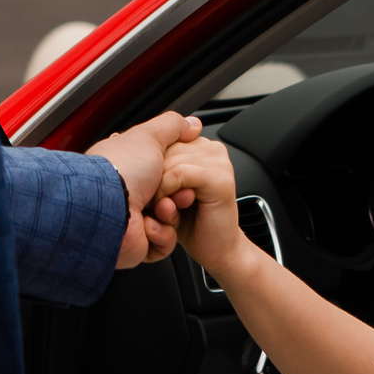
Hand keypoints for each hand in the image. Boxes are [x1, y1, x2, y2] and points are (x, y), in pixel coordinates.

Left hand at [89, 111, 198, 269]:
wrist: (107, 211)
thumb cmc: (122, 172)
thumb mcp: (149, 136)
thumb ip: (173, 126)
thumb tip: (193, 124)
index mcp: (132, 165)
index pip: (167, 165)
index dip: (178, 167)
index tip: (186, 167)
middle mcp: (133, 190)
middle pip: (175, 192)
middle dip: (179, 191)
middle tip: (179, 190)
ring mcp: (137, 217)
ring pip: (174, 217)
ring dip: (171, 213)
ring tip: (162, 208)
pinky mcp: (142, 242)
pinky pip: (167, 240)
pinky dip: (163, 234)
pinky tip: (151, 227)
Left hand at [161, 134, 251, 274]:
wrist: (208, 253)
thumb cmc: (178, 221)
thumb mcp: (162, 177)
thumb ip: (170, 141)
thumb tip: (192, 121)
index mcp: (193, 147)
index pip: (163, 141)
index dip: (153, 168)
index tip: (156, 189)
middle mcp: (206, 151)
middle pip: (165, 152)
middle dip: (156, 183)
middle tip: (163, 204)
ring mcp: (216, 164)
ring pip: (171, 164)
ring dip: (160, 196)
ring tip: (168, 212)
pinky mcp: (220, 180)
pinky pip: (180, 175)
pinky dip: (167, 197)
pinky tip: (174, 214)